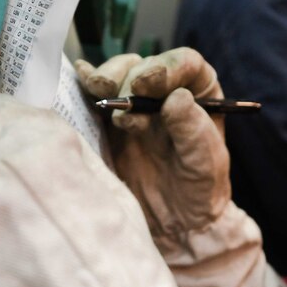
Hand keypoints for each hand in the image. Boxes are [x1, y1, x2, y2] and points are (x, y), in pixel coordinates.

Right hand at [76, 48, 230, 237]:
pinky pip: (97, 94)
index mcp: (199, 93)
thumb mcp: (205, 163)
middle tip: (118, 97)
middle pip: (145, 65)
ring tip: (101, 95)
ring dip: (107, 79)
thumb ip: (193, 130)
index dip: (166, 67)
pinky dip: (86, 84)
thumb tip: (176, 97)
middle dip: (129, 76)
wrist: (173, 223)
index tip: (147, 84)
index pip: (185, 63)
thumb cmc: (200, 190)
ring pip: (119, 74)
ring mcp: (135, 103)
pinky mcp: (108, 120)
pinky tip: (81, 77)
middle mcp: (166, 91)